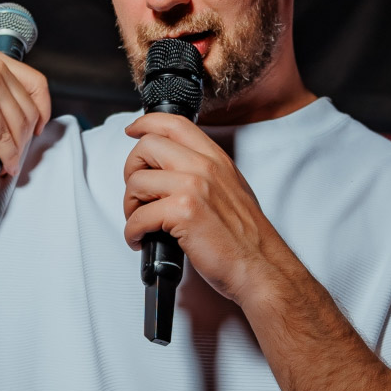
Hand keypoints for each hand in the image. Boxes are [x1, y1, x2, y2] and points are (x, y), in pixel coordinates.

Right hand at [0, 50, 51, 177]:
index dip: (43, 110)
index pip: (37, 84)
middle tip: (20, 154)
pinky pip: (3, 135)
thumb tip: (12, 116)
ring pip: (20, 124)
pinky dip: (6, 154)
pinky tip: (1, 162)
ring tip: (9, 163)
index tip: (38, 127)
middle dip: (28, 137)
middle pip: (30, 108)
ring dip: (17, 150)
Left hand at [123, 114, 286, 307]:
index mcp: (216, 160)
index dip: (145, 124)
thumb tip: (172, 173)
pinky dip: (132, 232)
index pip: (174, 123)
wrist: (261, 267)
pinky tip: (141, 240)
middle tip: (137, 195)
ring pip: (137, 181)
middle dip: (131, 170)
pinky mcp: (183, 213)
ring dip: (130, 206)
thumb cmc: (247, 239)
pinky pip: (138, 216)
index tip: (133, 131)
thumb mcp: (232, 191)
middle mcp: (205, 167)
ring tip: (140, 222)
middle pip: (148, 147)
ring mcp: (194, 187)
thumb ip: (205, 175)